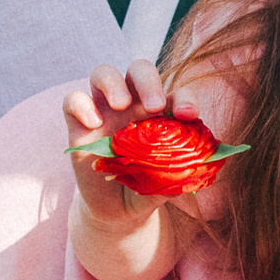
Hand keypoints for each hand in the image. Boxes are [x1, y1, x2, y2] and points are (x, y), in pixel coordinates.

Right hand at [62, 60, 199, 229]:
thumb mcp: (167, 183)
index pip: (177, 93)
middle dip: (149, 81)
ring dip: (113, 83)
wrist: (116, 210)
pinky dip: (82, 105)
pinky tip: (94, 125)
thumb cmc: (147, 189)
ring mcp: (103, 110)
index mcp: (161, 113)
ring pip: (103, 73)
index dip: (185, 99)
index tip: (188, 115)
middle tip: (154, 105)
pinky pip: (72, 100)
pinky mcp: (78, 124)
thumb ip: (182, 171)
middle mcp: (132, 103)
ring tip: (121, 106)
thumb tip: (206, 163)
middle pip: (139, 69)